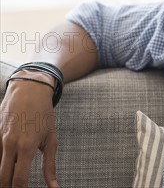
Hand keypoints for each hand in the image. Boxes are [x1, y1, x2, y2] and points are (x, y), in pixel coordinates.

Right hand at [0, 73, 58, 187]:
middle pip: (2, 178)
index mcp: (26, 146)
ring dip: (2, 177)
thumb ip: (50, 166)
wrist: (29, 90)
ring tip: (9, 182)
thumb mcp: (51, 139)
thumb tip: (54, 187)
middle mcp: (9, 144)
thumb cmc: (44, 115)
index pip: (19, 179)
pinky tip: (4, 168)